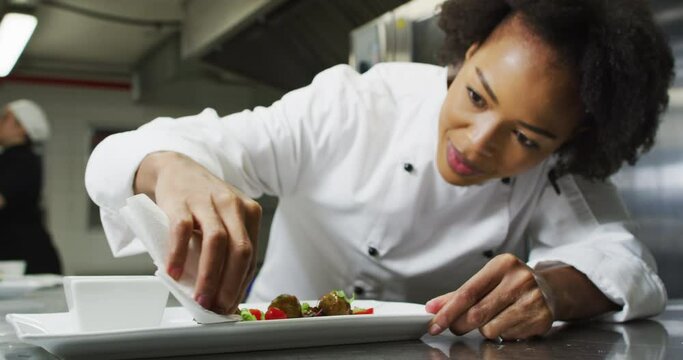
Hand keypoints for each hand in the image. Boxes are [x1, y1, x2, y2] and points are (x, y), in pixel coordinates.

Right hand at [135, 151, 261, 313]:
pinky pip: (182, 231)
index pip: (251, 256)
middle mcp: (232, 205)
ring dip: (209, 275)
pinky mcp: (181, 201)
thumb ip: (227, 248)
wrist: (176, 168)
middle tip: (217, 307)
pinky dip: (179, 255)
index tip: (230, 306)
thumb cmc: (202, 201)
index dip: (241, 285)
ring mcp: (207, 202)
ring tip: (199, 298)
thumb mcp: (223, 218)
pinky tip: (174, 273)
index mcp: (249, 212)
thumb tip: (223, 291)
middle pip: (239, 250)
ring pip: (216, 242)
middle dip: (230, 284)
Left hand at [425, 253, 553, 340]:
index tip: (435, 323)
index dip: (448, 311)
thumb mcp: (487, 280)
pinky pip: (507, 336)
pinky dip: (502, 333)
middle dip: (460, 324)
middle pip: (477, 313)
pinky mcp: (541, 319)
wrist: (550, 290)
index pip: (467, 292)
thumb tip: (433, 307)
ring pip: (490, 328)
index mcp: (502, 265)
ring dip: (484, 329)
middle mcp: (519, 280)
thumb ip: (458, 294)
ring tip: (494, 317)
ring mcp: (532, 300)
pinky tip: (509, 321)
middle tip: (455, 326)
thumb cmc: (512, 283)